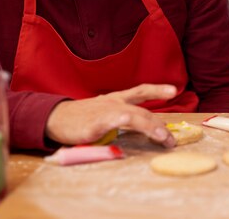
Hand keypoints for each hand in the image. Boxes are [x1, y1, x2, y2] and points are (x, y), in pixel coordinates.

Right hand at [45, 84, 177, 146]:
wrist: (54, 118)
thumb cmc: (80, 117)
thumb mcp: (103, 113)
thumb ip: (121, 119)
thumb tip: (142, 129)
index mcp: (116, 100)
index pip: (140, 91)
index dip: (157, 90)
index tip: (174, 90)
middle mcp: (114, 103)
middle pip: (142, 111)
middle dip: (159, 125)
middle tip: (171, 139)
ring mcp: (105, 112)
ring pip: (134, 116)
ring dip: (150, 127)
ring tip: (162, 137)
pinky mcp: (95, 123)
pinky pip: (112, 121)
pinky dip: (122, 120)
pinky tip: (129, 121)